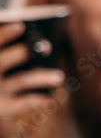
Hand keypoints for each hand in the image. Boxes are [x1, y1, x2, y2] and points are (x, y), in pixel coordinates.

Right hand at [0, 22, 64, 137]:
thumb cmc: (3, 90)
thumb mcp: (6, 72)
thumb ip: (16, 58)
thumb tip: (42, 44)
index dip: (4, 34)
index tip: (21, 25)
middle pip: (3, 59)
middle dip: (25, 51)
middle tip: (46, 46)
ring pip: (21, 80)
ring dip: (43, 76)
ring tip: (58, 77)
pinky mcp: (2, 111)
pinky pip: (26, 102)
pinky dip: (41, 100)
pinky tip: (51, 100)